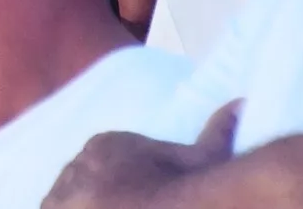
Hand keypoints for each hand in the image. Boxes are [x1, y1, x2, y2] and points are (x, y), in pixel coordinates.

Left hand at [44, 104, 239, 208]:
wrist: (171, 206)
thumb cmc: (183, 187)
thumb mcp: (201, 158)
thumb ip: (216, 130)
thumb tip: (240, 103)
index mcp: (102, 147)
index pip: (98, 167)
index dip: (113, 191)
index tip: (130, 205)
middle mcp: (76, 166)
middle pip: (79, 188)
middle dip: (91, 202)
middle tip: (118, 208)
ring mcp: (62, 198)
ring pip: (62, 204)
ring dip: (76, 206)